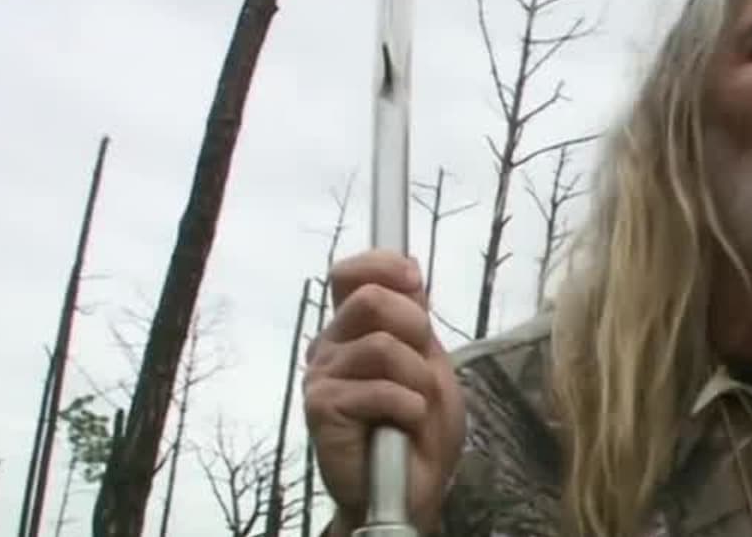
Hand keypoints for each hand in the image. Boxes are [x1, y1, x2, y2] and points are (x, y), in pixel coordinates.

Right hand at [304, 249, 465, 534]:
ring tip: (414, 408)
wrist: (415, 485)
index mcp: (353, 330)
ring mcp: (321, 376)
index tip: (414, 282)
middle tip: (423, 369)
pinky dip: (409, 407)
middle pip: (370, 299)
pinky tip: (404, 424)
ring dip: (418, 381)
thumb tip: (407, 266)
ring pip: (383, 346)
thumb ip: (415, 316)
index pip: (349, 274)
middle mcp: (330, 346)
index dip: (382, 266)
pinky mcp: (321, 407)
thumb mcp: (430, 359)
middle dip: (415, 329)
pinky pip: (380, 389)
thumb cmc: (420, 425)